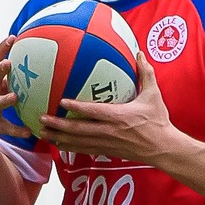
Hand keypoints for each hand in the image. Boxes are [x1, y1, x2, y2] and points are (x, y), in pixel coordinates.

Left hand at [43, 52, 180, 165]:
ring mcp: (106, 143)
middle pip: (78, 129)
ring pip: (77, 142)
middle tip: (41, 119)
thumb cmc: (158, 121)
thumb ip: (146, 74)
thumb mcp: (154, 96)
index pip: (94, 111)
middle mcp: (109, 131)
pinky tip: (57, 144)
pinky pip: (84, 149)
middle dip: (58, 125)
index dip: (77, 107)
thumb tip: (140, 53)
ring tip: (42, 132)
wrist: (163, 148)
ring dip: (59, 137)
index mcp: (119, 116)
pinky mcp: (107, 151)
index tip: (61, 101)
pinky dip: (69, 147)